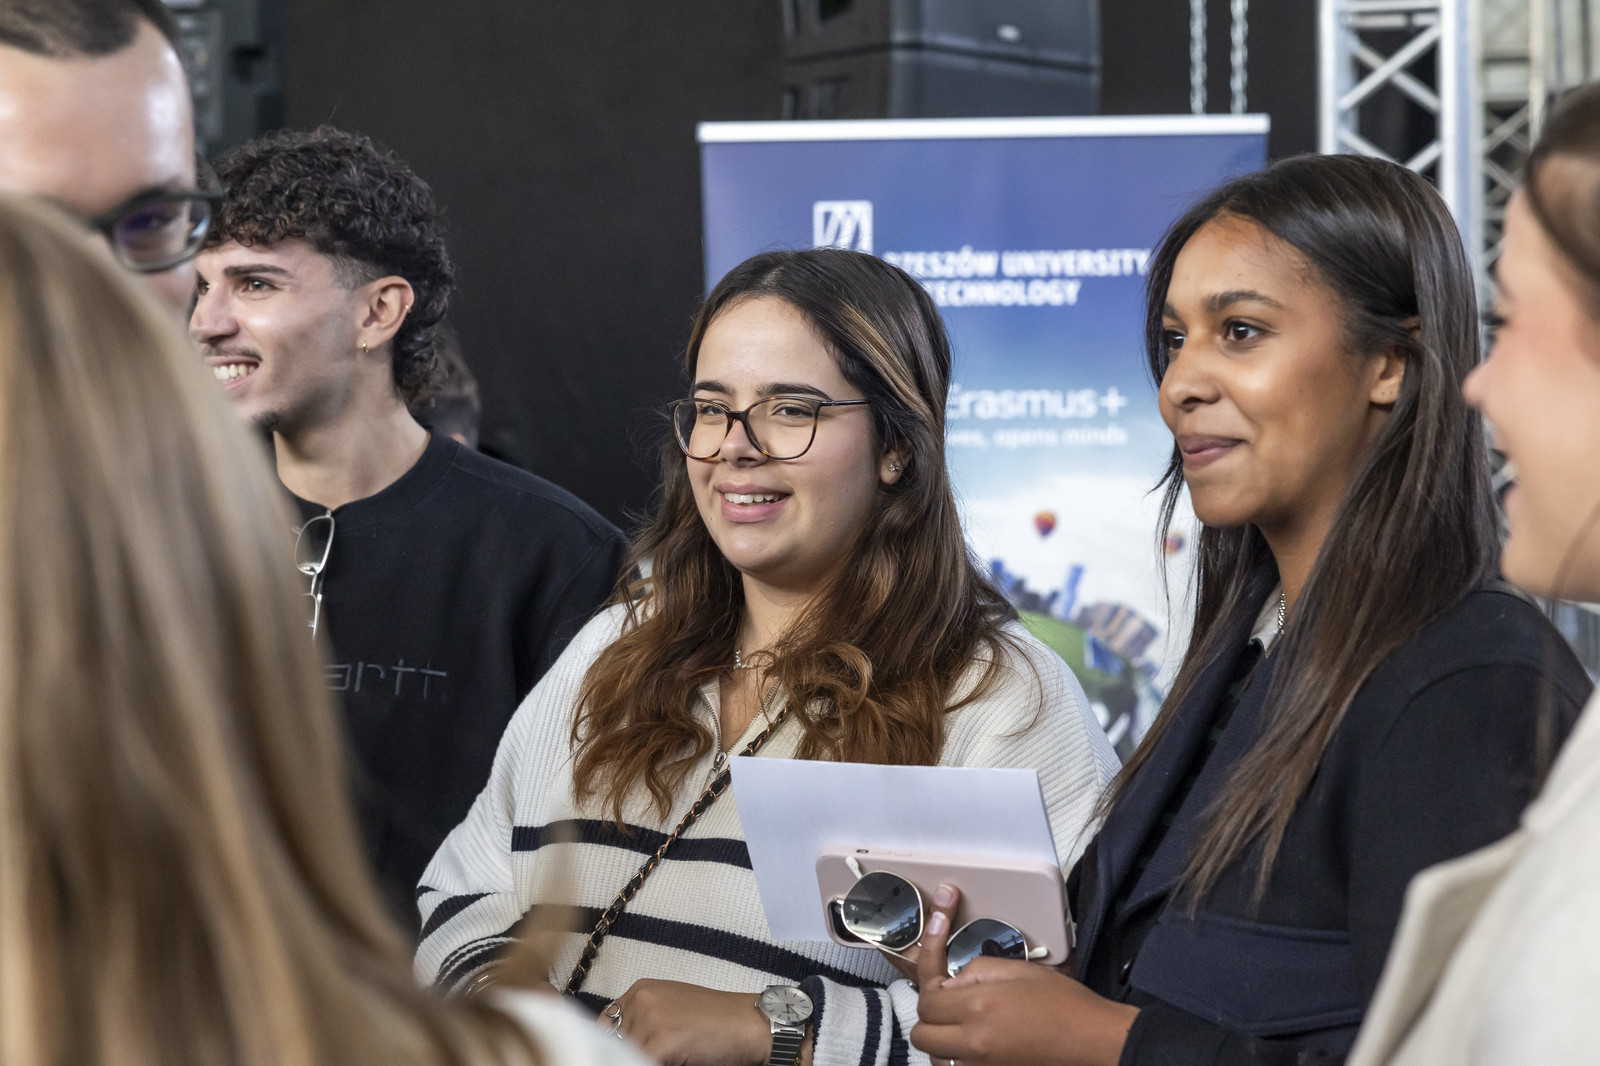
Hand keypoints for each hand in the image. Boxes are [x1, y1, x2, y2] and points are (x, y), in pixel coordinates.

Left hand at [599, 979, 774, 1065]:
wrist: (751, 1024)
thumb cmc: (718, 1022)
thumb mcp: (672, 1012)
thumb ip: (642, 1023)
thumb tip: (617, 1046)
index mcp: (641, 990)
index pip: (604, 1025)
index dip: (611, 1046)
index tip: (620, 1054)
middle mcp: (640, 998)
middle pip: (612, 1042)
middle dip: (625, 1054)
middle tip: (653, 1054)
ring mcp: (650, 1018)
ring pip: (625, 1055)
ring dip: (639, 1059)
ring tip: (669, 1056)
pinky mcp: (661, 1040)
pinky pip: (640, 1062)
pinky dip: (652, 1064)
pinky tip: (676, 1061)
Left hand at [909, 884, 1136, 1065]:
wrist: (1093, 1041)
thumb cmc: (1063, 1003)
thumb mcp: (1019, 970)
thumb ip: (976, 970)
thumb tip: (951, 983)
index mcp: (978, 1007)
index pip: (927, 1002)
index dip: (933, 987)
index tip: (944, 983)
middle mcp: (973, 1043)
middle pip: (921, 1034)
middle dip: (931, 1017)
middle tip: (950, 1004)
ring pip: (936, 1058)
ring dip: (941, 1041)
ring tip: (962, 1026)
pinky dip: (957, 1060)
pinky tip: (975, 1045)